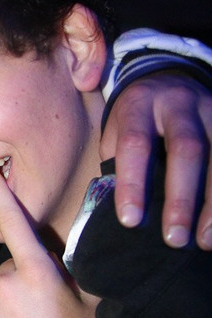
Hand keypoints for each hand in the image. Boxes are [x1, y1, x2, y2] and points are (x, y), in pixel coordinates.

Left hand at [101, 72, 211, 249]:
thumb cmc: (137, 119)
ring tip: (205, 240)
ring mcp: (211, 111)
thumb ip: (116, 164)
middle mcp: (178, 104)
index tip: (131, 221)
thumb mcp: (117, 131)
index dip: (133, 184)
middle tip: (174, 238)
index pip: (135, 144)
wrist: (170, 77)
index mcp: (139, 105)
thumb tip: (119, 213)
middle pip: (185, 150)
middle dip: (181, 198)